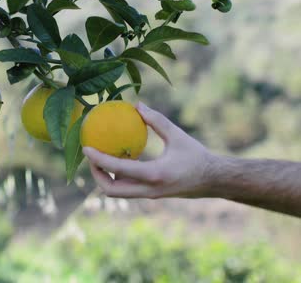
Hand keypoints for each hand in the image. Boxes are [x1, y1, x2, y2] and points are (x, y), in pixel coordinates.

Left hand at [83, 102, 215, 198]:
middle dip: (96, 176)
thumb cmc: (197, 156)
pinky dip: (119, 177)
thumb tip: (137, 105)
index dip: (99, 160)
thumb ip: (156, 121)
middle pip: (111, 190)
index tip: (86, 149)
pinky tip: (119, 159)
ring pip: (119, 192)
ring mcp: (149, 195)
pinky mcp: (151, 195)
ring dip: (106, 178)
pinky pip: (128, 189)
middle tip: (91, 157)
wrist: (213, 181)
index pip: (118, 170)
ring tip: (101, 157)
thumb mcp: (177, 135)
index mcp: (154, 174)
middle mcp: (149, 189)